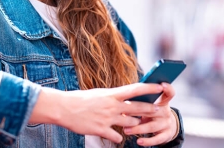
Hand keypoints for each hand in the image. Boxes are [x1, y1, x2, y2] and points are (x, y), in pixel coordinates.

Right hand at [29, 83, 163, 143]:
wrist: (63, 108)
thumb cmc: (80, 99)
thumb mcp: (98, 94)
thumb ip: (112, 97)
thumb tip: (123, 97)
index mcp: (111, 94)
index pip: (135, 89)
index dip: (149, 88)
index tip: (160, 86)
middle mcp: (112, 105)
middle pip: (138, 107)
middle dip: (151, 109)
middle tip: (160, 111)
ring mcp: (107, 118)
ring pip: (130, 122)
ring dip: (134, 124)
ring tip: (137, 123)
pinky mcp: (101, 130)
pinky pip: (117, 136)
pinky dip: (119, 136)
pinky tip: (117, 136)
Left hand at [122, 83, 177, 145]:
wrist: (165, 127)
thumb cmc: (151, 111)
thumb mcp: (151, 104)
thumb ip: (142, 99)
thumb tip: (126, 95)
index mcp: (162, 101)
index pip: (169, 93)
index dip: (167, 88)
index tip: (162, 85)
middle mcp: (166, 111)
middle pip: (152, 110)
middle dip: (137, 111)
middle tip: (124, 113)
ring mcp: (167, 123)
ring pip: (152, 126)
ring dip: (138, 129)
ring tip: (126, 130)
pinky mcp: (166, 134)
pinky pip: (157, 139)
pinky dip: (148, 141)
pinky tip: (139, 142)